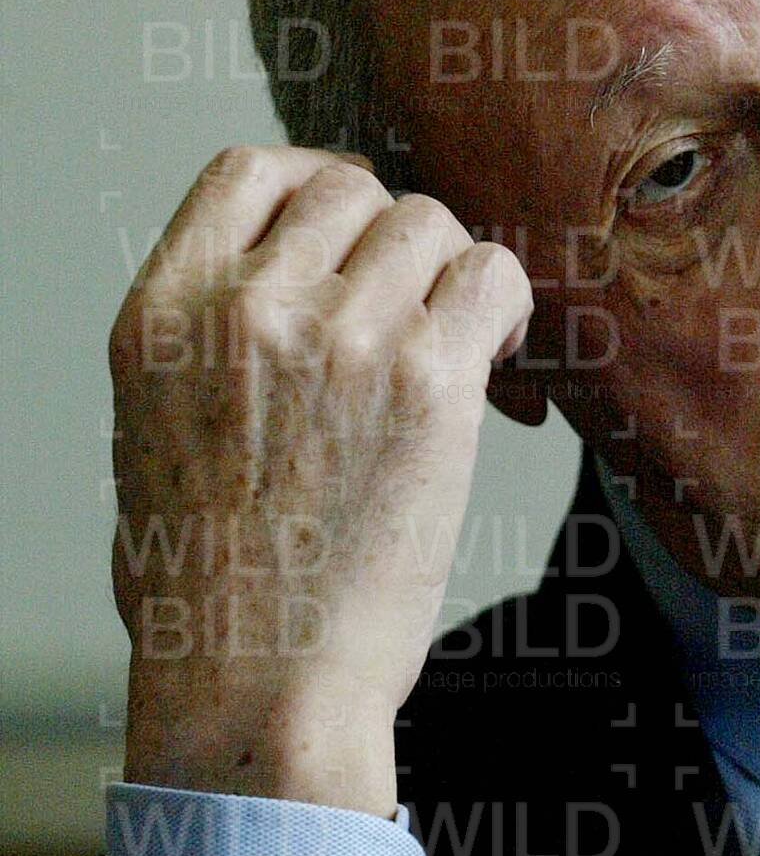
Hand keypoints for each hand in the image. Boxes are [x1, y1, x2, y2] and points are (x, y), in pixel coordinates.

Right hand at [111, 146, 532, 812]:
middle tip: (419, 315)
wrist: (258, 685)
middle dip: (395, 244)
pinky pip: (494, 278)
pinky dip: (508, 308)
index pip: (249, 171)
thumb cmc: (210, 598)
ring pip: (430, 226)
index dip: (315, 190)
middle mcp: (248, 305)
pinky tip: (502, 365)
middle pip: (354, 192)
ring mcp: (342, 335)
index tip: (350, 240)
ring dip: (454, 278)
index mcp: (165, 313)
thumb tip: (280, 303)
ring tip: (462, 349)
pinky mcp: (428, 381)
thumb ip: (211, 350)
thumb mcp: (156, 438)